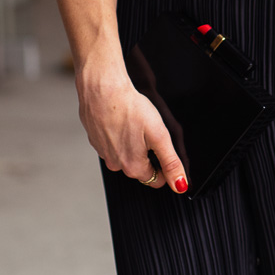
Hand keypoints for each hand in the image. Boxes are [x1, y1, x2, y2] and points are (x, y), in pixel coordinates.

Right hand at [76, 64, 187, 193]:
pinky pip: (111, 143)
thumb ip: (171, 163)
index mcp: (133, 167)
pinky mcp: (94, 139)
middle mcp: (115, 164)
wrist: (102, 88)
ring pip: (124, 155)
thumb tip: (180, 186)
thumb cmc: (130, 108)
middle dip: (148, 153)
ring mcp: (102, 152)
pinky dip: (117, 135)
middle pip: (139, 168)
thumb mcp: (159, 136)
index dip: (164, 166)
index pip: (155, 179)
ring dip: (132, 144)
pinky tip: (121, 120)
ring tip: (134, 123)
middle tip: (149, 131)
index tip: (163, 147)